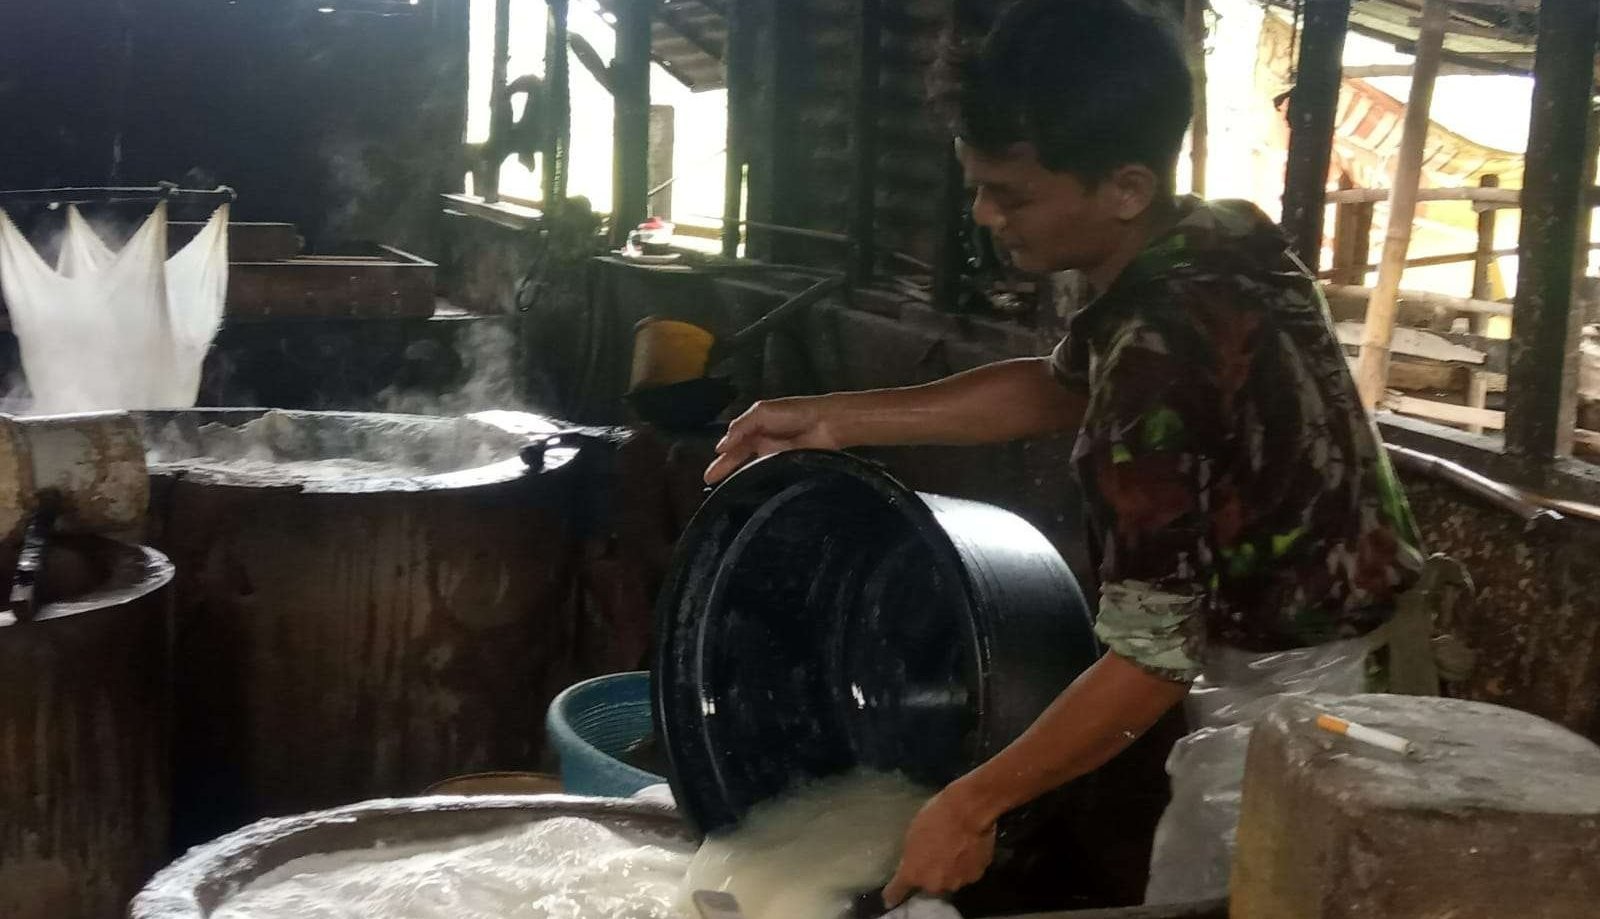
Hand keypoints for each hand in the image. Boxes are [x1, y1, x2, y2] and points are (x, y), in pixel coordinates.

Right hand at [703, 397, 840, 483]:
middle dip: (725, 470)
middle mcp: (763, 444)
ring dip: (740, 479)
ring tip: (725, 493)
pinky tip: (750, 493)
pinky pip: (768, 476)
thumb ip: (741, 426)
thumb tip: (721, 446)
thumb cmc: (795, 412)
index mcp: (755, 428)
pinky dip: (758, 483)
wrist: (826, 423)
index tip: (709, 474)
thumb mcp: (762, 412)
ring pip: (752, 469)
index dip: (722, 459)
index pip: (733, 445)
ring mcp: (774, 457)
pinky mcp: (786, 467)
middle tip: (710, 484)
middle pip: (739, 459)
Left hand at [882, 783, 996, 907]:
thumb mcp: (913, 834)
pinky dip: (967, 864)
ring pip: (949, 879)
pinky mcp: (975, 876)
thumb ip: (912, 856)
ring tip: (954, 847)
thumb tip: (915, 864)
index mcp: (913, 873)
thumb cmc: (935, 816)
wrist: (968, 811)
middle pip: (929, 884)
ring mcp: (956, 882)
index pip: (896, 892)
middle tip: (935, 853)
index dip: (893, 894)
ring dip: (950, 869)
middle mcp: (933, 884)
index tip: (889, 898)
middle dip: (930, 873)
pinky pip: (967, 873)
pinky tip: (968, 847)